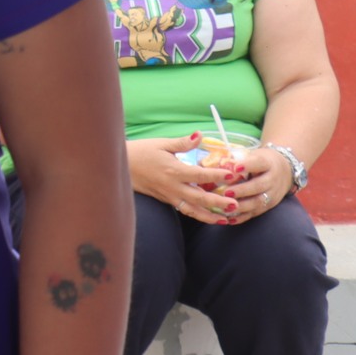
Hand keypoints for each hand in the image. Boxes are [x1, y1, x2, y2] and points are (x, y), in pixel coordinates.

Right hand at [128, 134, 242, 224]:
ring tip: (227, 219)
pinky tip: (210, 217)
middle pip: (200, 198)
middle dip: (219, 203)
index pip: (201, 174)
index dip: (218, 175)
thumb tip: (200, 135)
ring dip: (210, 216)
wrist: (119, 166)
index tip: (233, 175)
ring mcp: (169, 195)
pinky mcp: (166, 200)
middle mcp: (173, 186)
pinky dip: (198, 215)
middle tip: (236, 205)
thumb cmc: (140, 152)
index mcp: (174, 170)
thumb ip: (183, 142)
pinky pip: (185, 209)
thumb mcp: (161, 144)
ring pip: (193, 210)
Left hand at [220, 145, 293, 222]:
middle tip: (226, 192)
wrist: (285, 170)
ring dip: (242, 206)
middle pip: (259, 185)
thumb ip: (235, 159)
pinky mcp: (269, 205)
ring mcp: (272, 194)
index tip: (235, 168)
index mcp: (267, 163)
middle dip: (242, 190)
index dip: (248, 165)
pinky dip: (242, 217)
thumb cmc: (260, 161)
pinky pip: (256, 213)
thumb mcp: (253, 155)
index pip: (259, 163)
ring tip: (225, 207)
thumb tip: (207, 164)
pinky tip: (229, 219)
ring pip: (259, 201)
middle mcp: (272, 179)